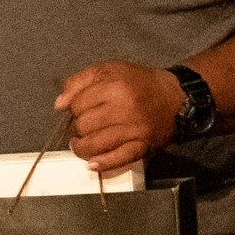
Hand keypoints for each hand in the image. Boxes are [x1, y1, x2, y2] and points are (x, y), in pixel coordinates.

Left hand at [52, 60, 183, 175]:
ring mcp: (134, 129)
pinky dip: (103, 164)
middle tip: (83, 126)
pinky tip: (92, 164)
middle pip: (84, 126)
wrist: (175, 97)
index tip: (79, 110)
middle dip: (78, 128)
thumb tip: (59, 104)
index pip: (78, 104)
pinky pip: (118, 159)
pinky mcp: (143, 146)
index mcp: (114, 85)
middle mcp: (125, 108)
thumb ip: (79, 82)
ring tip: (80, 145)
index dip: (73, 108)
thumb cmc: (139, 83)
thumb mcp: (108, 70)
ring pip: (96, 144)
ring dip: (82, 148)